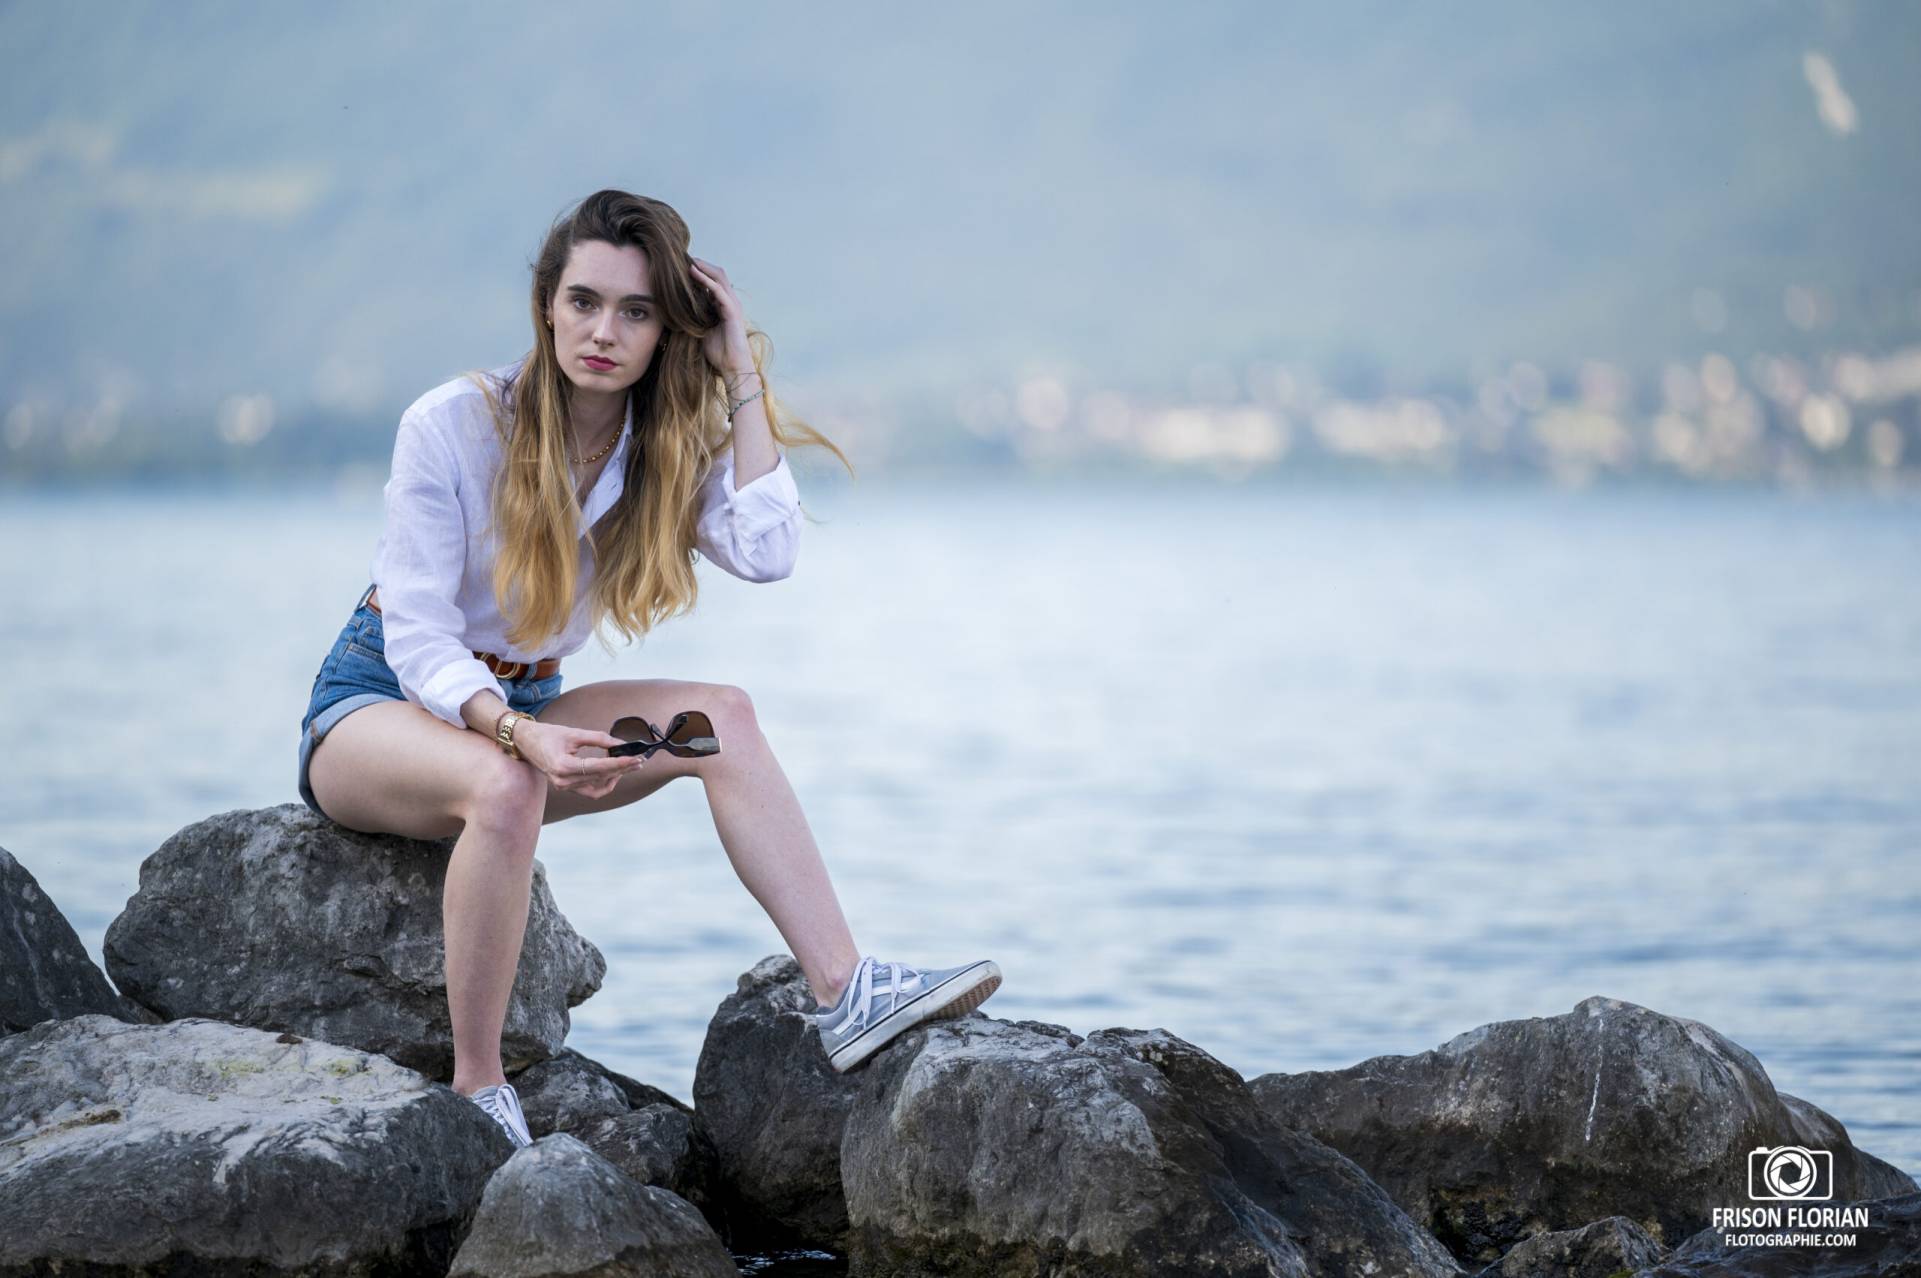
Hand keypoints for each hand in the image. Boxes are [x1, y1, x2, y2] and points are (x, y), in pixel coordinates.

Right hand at [512, 720, 644, 799]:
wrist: (526, 742)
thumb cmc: (547, 735)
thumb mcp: (574, 733)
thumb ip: (598, 738)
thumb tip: (619, 743)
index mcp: (563, 766)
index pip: (598, 767)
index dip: (619, 763)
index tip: (635, 758)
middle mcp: (563, 780)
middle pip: (601, 777)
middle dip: (622, 769)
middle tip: (640, 761)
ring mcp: (564, 786)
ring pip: (598, 787)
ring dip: (615, 777)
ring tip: (629, 766)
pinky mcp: (567, 787)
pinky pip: (590, 791)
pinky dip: (604, 784)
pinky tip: (613, 774)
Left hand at [689, 257, 754, 379]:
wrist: (732, 367)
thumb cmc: (718, 353)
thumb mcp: (700, 330)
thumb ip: (692, 317)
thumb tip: (673, 311)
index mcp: (722, 305)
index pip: (711, 281)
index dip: (698, 271)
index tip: (680, 265)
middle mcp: (729, 301)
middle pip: (717, 273)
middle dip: (700, 264)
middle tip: (682, 257)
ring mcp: (732, 304)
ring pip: (719, 277)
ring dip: (702, 266)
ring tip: (687, 259)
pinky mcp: (732, 311)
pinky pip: (718, 290)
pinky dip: (706, 280)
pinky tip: (693, 273)